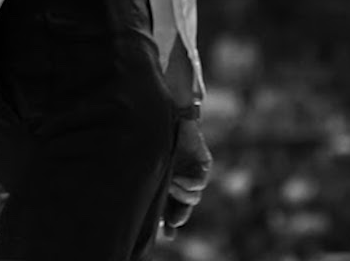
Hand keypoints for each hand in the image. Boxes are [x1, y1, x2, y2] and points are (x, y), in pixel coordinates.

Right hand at [159, 118, 211, 239]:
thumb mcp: (149, 165)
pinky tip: (179, 180)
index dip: (168, 222)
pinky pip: (199, 183)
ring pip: (192, 197)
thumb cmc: (150, 137)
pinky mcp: (204, 163)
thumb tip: (144, 206)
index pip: (169, 205)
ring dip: (181, 195)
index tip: (166, 234)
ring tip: (171, 185)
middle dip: (177, 217)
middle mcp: (180, 177)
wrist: (163, 114)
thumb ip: (148, 181)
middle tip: (172, 225)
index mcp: (166, 179)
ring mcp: (193, 171)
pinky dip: (189, 185)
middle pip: (182, 206)